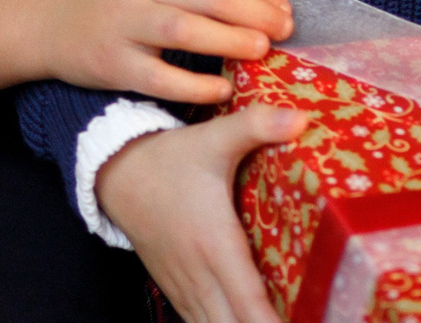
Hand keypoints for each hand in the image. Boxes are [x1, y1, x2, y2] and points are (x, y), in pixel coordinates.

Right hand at [36, 0, 293, 106]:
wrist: (41, 10)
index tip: (284, 9)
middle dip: (258, 16)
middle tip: (283, 33)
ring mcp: (123, 22)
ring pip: (190, 32)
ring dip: (235, 43)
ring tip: (262, 52)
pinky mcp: (112, 63)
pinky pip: (163, 78)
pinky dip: (198, 86)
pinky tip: (222, 89)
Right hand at [96, 106, 305, 322]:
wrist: (116, 172)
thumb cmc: (170, 158)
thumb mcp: (214, 137)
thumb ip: (257, 125)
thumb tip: (302, 118)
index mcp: (215, 243)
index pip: (247, 300)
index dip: (269, 321)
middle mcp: (200, 273)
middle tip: (305, 320)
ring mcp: (185, 285)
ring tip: (280, 321)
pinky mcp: (175, 288)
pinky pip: (200, 322)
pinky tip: (244, 320)